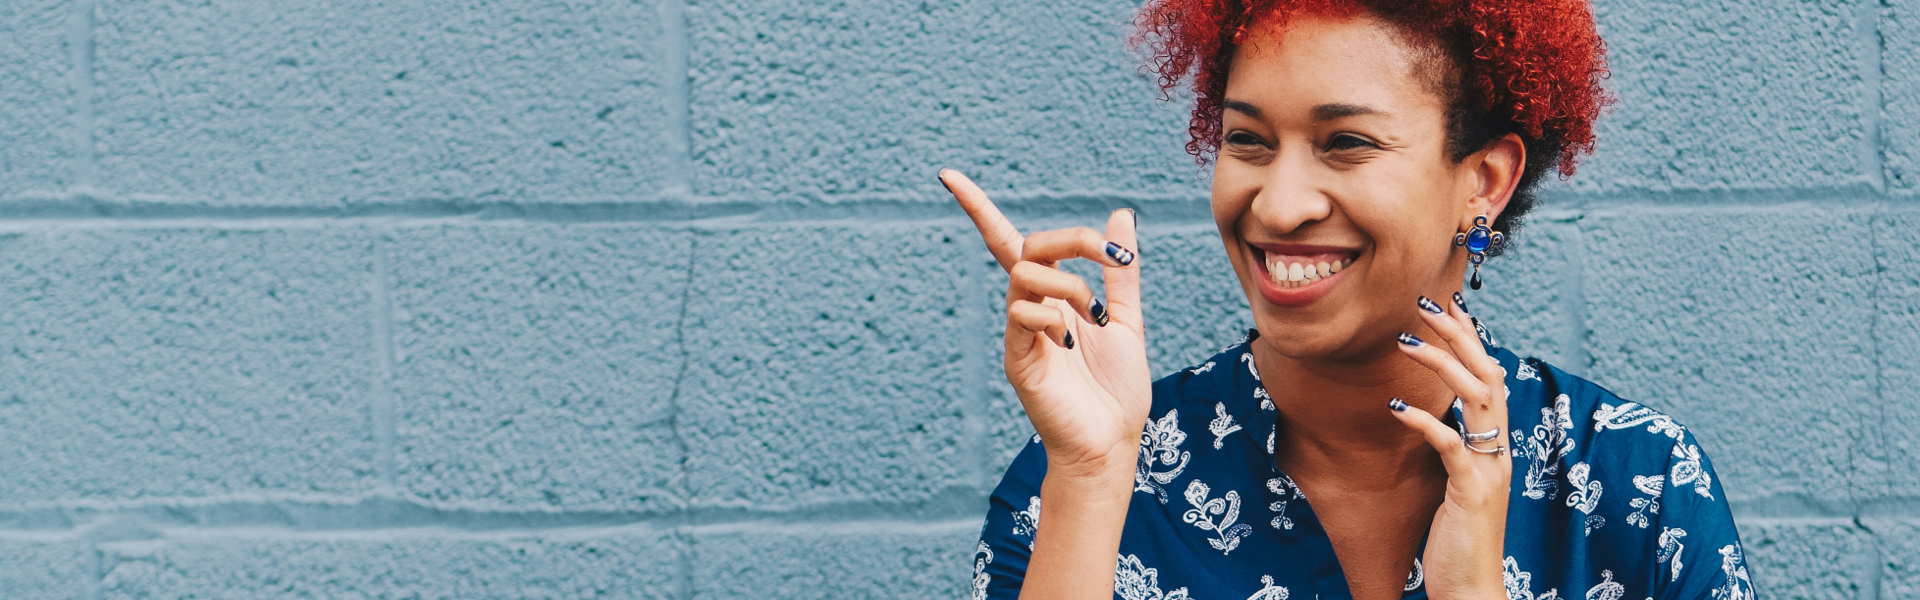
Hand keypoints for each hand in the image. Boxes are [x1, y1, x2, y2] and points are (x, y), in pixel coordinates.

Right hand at [940, 169, 1152, 477]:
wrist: (1113, 441)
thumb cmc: (1116, 389)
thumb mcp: (1128, 318)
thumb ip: (1121, 270)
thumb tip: (1121, 214)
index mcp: (1051, 297)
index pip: (1007, 242)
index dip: (977, 208)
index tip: (947, 174)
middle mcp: (1029, 309)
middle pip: (1026, 246)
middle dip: (1073, 239)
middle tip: (1111, 257)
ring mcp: (1019, 333)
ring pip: (1025, 274)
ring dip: (1070, 284)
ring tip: (1095, 318)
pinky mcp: (1016, 359)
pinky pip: (1022, 315)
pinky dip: (1053, 318)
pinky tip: (1073, 345)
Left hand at [1388, 294, 1511, 599]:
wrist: (1472, 588)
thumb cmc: (1459, 538)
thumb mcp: (1458, 484)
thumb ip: (1456, 449)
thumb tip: (1438, 416)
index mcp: (1497, 446)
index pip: (1490, 377)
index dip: (1472, 339)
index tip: (1448, 305)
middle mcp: (1500, 451)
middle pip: (1488, 375)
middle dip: (1459, 335)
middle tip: (1426, 303)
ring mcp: (1490, 470)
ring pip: (1476, 399)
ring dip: (1441, 364)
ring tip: (1405, 340)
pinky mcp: (1471, 492)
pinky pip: (1452, 447)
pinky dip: (1426, 422)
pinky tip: (1398, 408)